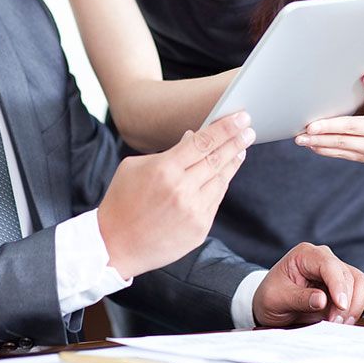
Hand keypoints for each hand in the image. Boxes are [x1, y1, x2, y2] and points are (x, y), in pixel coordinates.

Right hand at [97, 111, 254, 278]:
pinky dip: (221, 184)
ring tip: (241, 148)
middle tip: (249, 128)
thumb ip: (165, 152)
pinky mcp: (199, 229)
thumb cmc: (121, 201)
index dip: (225, 128)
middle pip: (217, 158)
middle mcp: (182, 190)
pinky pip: (216, 200)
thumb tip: (193, 138)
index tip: (241, 117)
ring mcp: (193, 211)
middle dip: (236, 140)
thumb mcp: (134, 167)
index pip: (203, 141)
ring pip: (221, 179)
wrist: (115, 245)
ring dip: (233, 161)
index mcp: (164, 169)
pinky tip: (225, 173)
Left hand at [253, 242, 363, 326]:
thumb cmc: (271, 296)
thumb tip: (323, 300)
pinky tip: (341, 321)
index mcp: (306, 255)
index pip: (330, 266)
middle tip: (334, 323)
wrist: (270, 303)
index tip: (340, 306)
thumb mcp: (277, 299)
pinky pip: (358, 295)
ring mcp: (335, 272)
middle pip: (349, 276)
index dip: (338, 286)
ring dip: (354, 306)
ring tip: (338, 323)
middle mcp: (324, 259)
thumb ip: (299, 299)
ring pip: (359, 284)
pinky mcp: (341, 287)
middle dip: (346, 302)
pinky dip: (354, 310)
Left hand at [295, 72, 363, 166]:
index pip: (351, 126)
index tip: (312, 126)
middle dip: (319, 137)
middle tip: (300, 135)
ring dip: (318, 145)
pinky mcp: (361, 159)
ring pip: (339, 149)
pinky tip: (311, 146)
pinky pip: (341, 155)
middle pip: (342, 139)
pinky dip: (325, 151)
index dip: (331, 126)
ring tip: (300, 140)